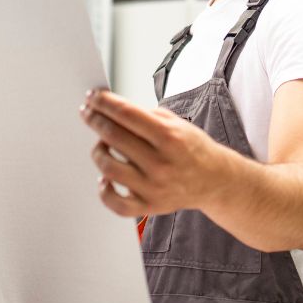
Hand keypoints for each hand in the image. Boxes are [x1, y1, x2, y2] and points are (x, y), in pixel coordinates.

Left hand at [79, 89, 236, 217]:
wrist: (215, 180)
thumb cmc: (192, 149)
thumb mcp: (176, 123)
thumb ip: (145, 116)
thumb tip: (112, 108)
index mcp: (169, 137)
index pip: (126, 114)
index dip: (104, 102)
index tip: (92, 97)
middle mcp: (160, 163)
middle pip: (113, 136)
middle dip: (95, 120)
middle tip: (88, 113)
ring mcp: (153, 187)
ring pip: (108, 167)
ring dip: (98, 151)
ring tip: (101, 144)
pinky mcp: (149, 206)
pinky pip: (115, 202)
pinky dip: (104, 189)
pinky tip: (106, 177)